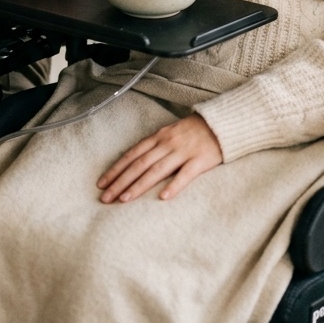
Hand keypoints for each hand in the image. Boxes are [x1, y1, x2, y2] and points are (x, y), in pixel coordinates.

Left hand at [97, 114, 222, 202]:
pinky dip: (174, 186)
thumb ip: (155, 146)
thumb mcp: (171, 133)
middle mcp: (167, 144)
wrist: (222, 123)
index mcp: (159, 137)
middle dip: (120, 182)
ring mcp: (183, 152)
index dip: (116, 169)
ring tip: (124, 199)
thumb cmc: (195, 130)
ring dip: (138, 185)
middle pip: (139, 164)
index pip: (132, 154)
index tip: (101, 183)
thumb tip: (136, 161)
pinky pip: (185, 174)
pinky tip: (163, 197)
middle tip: (105, 198)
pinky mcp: (200, 160)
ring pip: (156, 170)